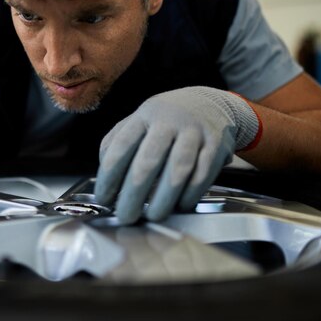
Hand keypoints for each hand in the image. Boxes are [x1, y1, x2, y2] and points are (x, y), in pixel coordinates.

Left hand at [95, 87, 260, 223]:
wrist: (210, 103)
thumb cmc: (165, 120)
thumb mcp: (138, 121)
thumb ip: (117, 143)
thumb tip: (105, 177)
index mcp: (144, 116)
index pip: (121, 146)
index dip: (109, 175)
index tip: (104, 198)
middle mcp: (168, 121)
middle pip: (148, 160)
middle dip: (134, 193)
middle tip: (126, 216)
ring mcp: (193, 132)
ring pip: (178, 168)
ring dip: (164, 197)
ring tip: (153, 216)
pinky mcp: (215, 145)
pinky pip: (202, 174)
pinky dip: (190, 193)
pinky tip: (180, 205)